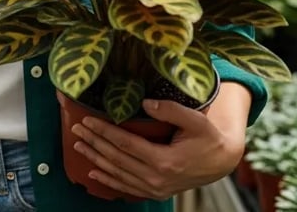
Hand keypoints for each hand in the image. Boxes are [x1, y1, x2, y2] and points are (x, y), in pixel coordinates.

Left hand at [70, 93, 245, 199]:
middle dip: (94, 142)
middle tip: (75, 128)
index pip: (125, 144)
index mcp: (165, 161)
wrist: (221, 161)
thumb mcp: (195, 120)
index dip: (104, 131)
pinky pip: (126, 187)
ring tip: (78, 145)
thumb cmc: (208, 137)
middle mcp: (157, 179)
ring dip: (95, 159)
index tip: (87, 120)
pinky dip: (108, 180)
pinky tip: (93, 172)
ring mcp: (156, 188)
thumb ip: (170, 110)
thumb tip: (145, 102)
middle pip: (117, 159)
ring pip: (118, 173)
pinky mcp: (156, 192)